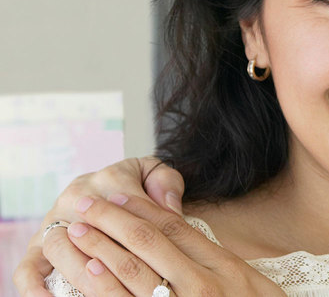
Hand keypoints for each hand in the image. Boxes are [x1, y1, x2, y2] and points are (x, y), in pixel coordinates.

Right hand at [13, 157, 184, 296]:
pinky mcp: (36, 248)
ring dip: (78, 271)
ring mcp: (53, 224)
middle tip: (133, 279)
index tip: (165, 254)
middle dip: (109, 254)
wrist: (108, 187)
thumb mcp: (154, 175)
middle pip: (87, 228)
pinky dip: (34, 288)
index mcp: (107, 179)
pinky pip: (27, 270)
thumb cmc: (138, 185)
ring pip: (59, 249)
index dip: (145, 231)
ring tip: (99, 291)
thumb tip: (169, 208)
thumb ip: (166, 184)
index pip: (126, 206)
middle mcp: (74, 198)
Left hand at [63, 194, 283, 296]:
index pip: (175, 228)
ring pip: (132, 269)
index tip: (118, 195)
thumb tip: (191, 242)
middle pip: (149, 241)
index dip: (142, 207)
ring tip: (77, 230)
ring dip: (99, 246)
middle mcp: (202, 286)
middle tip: (86, 204)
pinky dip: (104, 285)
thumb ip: (223, 264)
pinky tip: (88, 269)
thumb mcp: (255, 287)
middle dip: (112, 219)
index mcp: (224, 268)